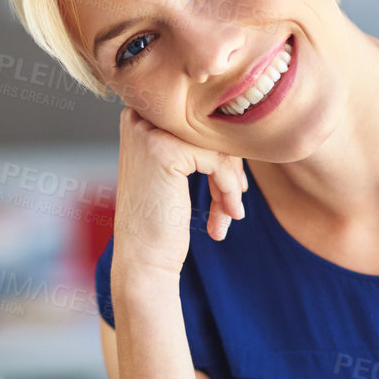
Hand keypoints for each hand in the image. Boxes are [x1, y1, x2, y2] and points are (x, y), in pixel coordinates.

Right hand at [110, 106, 247, 278]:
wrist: (142, 261)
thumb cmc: (159, 222)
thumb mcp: (171, 172)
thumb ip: (193, 142)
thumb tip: (240, 125)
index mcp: (138, 118)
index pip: (197, 121)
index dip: (220, 152)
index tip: (228, 187)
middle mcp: (138, 119)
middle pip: (208, 127)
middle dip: (229, 166)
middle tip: (231, 204)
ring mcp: (149, 133)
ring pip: (216, 143)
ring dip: (231, 181)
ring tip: (230, 213)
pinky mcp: (165, 151)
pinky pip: (218, 160)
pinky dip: (230, 189)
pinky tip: (228, 216)